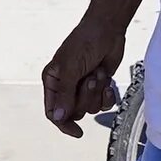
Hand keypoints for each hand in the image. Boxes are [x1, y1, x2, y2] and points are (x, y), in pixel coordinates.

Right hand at [40, 15, 125, 137]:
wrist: (108, 29)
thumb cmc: (85, 42)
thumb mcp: (71, 68)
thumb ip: (65, 94)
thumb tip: (59, 117)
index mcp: (53, 82)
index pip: (54, 112)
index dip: (64, 124)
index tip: (77, 131)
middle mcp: (66, 87)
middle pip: (74, 111)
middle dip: (86, 97)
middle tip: (90, 77)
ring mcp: (83, 87)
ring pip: (91, 108)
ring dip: (97, 91)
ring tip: (98, 72)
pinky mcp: (99, 86)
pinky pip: (104, 104)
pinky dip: (107, 94)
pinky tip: (107, 80)